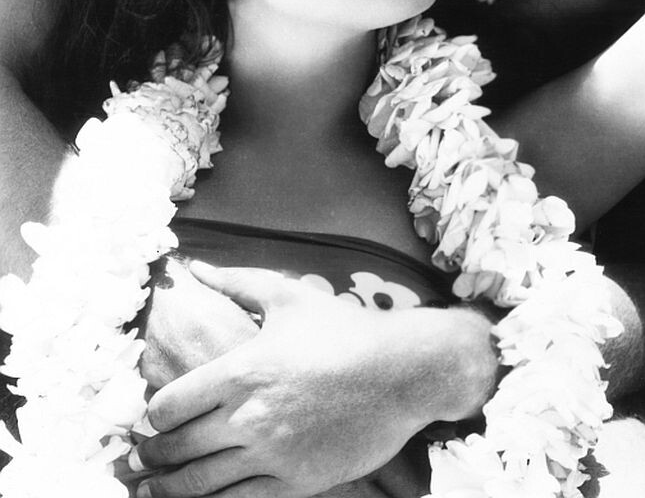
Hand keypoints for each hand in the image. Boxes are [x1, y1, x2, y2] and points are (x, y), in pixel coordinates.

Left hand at [130, 263, 494, 496]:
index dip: (151, 415)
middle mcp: (250, 416)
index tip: (150, 418)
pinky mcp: (296, 483)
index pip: (170, 405)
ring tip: (154, 488)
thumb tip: (198, 267)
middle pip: (176, 448)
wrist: (403, 372)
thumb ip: (239, 282)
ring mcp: (272, 454)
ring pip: (199, 485)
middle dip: (151, 456)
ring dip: (169, 489)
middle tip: (141, 458)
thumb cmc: (346, 331)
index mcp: (242, 370)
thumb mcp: (290, 297)